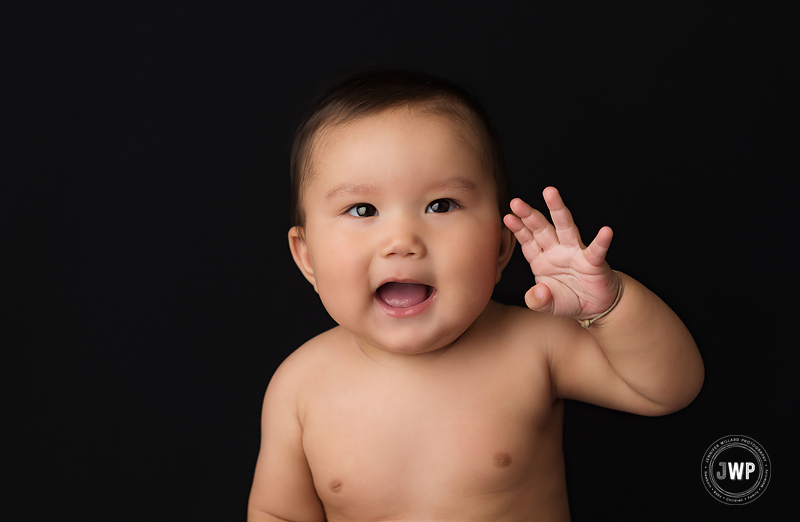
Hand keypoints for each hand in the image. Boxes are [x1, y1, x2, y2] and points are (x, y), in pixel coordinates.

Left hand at [503, 187, 619, 320]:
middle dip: (529, 215)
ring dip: (558, 210)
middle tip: (516, 202)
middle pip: (541, 229)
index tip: (507, 217)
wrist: (595, 306)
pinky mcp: (593, 262)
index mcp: (541, 259)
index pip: (527, 241)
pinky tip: (606, 231)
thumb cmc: (568, 299)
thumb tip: (537, 293)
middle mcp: (556, 251)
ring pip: (565, 228)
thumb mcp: (547, 305)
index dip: (518, 229)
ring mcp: (575, 253)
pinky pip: (597, 251)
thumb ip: (537, 300)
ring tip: (549, 193)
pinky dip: (602, 241)